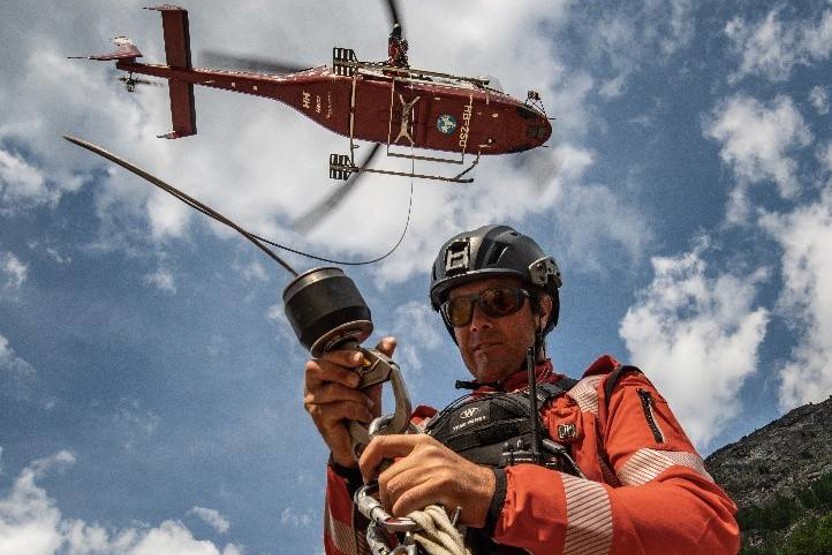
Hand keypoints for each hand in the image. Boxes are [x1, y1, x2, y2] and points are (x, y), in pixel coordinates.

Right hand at [303, 337, 395, 467]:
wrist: (361, 438)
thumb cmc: (362, 405)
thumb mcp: (371, 380)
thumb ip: (378, 359)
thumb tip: (391, 340)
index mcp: (322, 369)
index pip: (326, 355)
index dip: (343, 355)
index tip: (361, 358)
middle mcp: (312, 384)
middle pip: (320, 368)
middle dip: (343, 372)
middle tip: (359, 380)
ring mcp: (312, 402)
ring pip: (333, 390)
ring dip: (356, 396)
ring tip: (368, 404)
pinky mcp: (319, 419)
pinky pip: (339, 408)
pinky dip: (357, 410)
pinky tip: (365, 416)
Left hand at [359, 434, 495, 527]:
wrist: (487, 491)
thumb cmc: (458, 482)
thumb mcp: (430, 462)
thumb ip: (406, 465)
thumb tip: (377, 479)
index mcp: (420, 441)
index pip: (380, 442)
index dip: (366, 460)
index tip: (366, 477)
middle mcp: (425, 450)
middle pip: (386, 474)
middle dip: (383, 496)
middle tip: (389, 506)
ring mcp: (433, 465)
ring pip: (394, 488)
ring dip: (393, 506)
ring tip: (401, 512)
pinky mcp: (441, 483)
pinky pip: (407, 499)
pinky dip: (402, 511)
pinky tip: (408, 514)